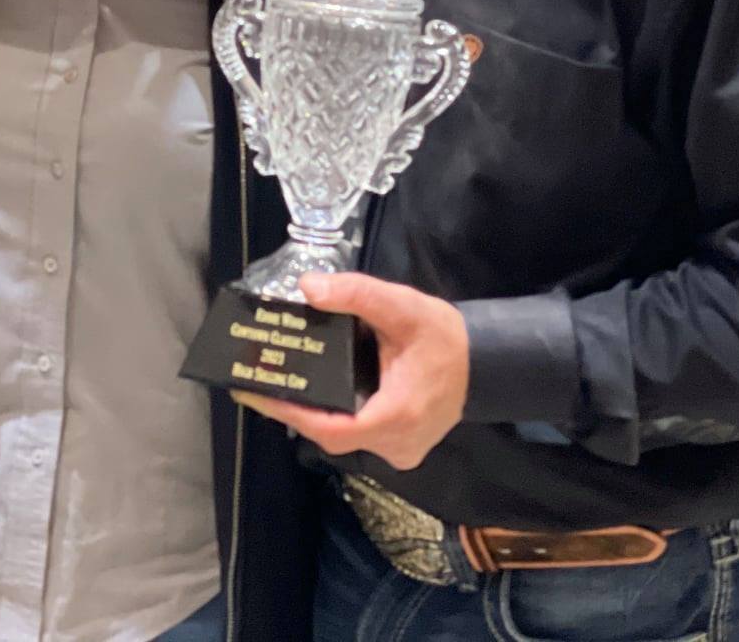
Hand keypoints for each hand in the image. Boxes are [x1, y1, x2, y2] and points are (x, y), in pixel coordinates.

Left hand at [231, 272, 468, 469]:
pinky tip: (311, 392)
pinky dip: (333, 415)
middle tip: (257, 381)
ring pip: (342, 437)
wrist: (484, 361)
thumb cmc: (444, 337)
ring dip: (311, 413)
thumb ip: (357, 294)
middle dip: (293, 409)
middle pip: (330, 434)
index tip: (254, 393)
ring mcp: (399, 451)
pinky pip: (357, 435)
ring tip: (276, 383)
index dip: (290, 413)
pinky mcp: (400, 446)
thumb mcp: (402, 306)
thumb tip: (309, 287)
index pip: (331, 428)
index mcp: (396, 416)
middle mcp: (395, 444)